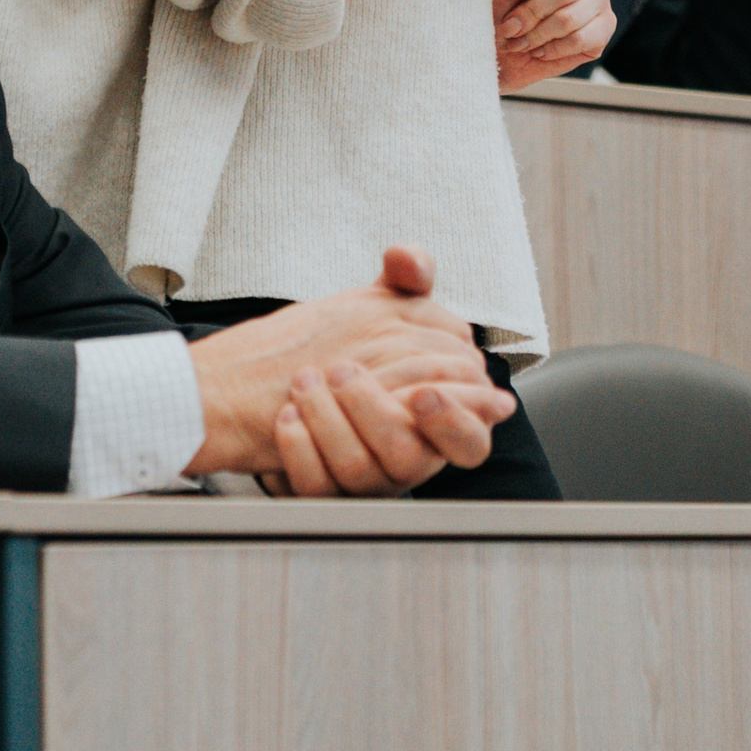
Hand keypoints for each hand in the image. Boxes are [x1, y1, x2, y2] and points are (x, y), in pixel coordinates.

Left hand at [184, 246, 510, 490]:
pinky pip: (313, 487)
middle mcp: (405, 457)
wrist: (280, 374)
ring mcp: (364, 478)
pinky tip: (286, 414)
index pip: (470, 443)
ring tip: (305, 381)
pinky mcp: (321, 490)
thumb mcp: (385, 305)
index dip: (454, 424)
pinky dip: (298, 447)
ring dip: (329, 422)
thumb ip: (407, 277)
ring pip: (360, 474)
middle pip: (411, 459)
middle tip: (344, 371)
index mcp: (435, 419)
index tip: (423, 394)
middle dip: (376, 413)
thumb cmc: (356, 342)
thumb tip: (408, 260)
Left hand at [493, 0, 613, 88]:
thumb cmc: (506, 4)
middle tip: (511, 27)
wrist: (502, 48)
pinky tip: (540, 49)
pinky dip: (553, 49)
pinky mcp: (605, 28)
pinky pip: (581, 39)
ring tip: (522, 40)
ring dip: (537, 34)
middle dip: (530, 13)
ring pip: (570, 18)